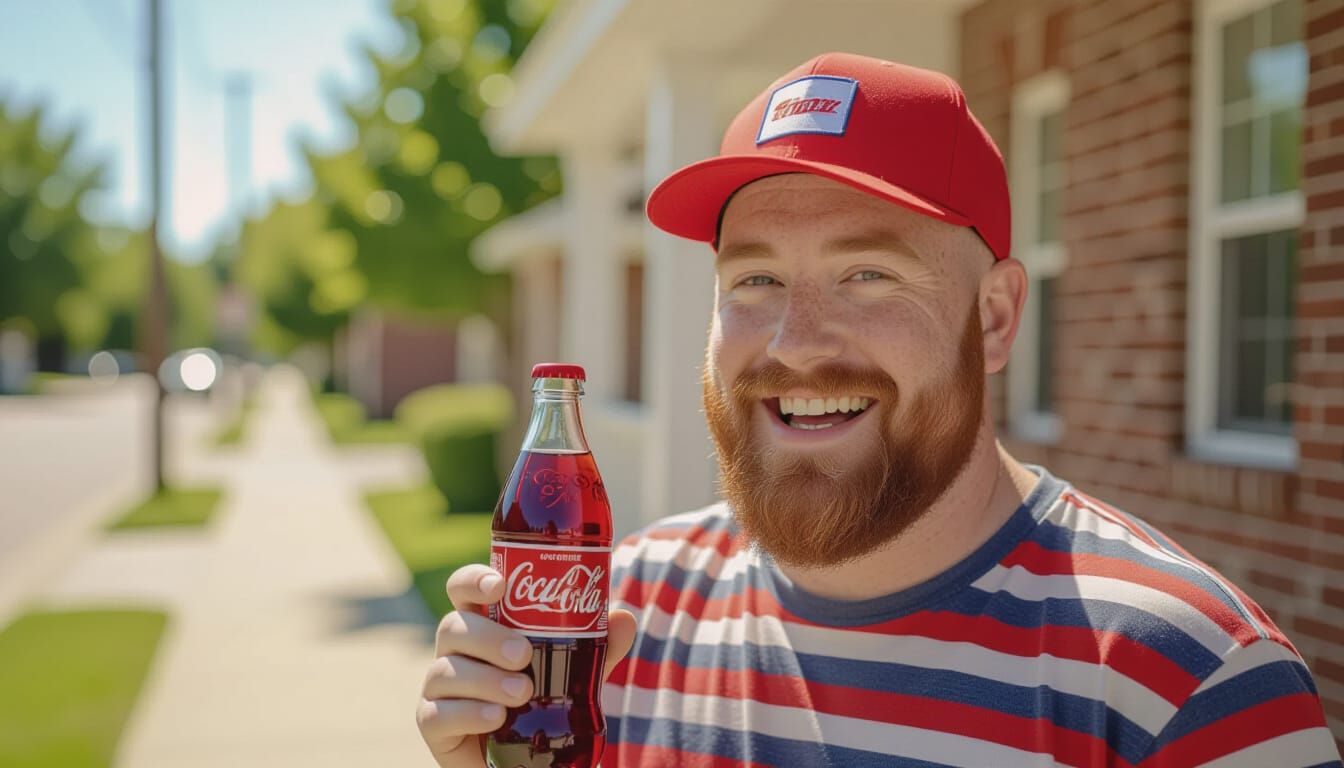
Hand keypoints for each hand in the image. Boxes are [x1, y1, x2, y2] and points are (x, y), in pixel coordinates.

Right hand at [416, 563, 637, 766]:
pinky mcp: (433, 724)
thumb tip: (623, 619)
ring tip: (522, 693)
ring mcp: (439, 687)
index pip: (465, 589)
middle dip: (488, 638)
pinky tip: (496, 718)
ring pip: (445, 671)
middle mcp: (456, 650)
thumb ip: (599, 649)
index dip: (475, 580)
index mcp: (484, 624)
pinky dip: (469, 713)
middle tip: (524, 654)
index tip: (499, 585)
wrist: (529, 758)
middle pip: (453, 626)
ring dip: (485, 679)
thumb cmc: (545, 702)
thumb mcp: (578, 674)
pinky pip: (437, 714)